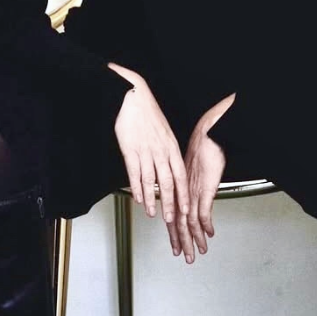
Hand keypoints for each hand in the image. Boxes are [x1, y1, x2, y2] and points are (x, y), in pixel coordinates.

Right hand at [108, 65, 189, 240]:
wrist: (133, 96)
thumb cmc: (147, 113)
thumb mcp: (164, 132)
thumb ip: (166, 151)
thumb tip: (167, 167)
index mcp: (171, 146)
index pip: (181, 175)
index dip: (183, 194)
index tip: (186, 209)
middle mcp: (161, 151)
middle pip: (168, 182)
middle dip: (170, 203)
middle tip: (171, 219)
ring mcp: (145, 151)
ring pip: (151, 181)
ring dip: (152, 199)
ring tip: (153, 213)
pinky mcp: (130, 149)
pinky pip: (134, 172)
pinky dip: (136, 187)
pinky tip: (138, 198)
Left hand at [179, 93, 234, 263]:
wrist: (206, 137)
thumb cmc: (200, 152)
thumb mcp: (192, 174)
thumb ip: (191, 189)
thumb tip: (193, 201)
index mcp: (179, 191)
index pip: (175, 217)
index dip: (174, 234)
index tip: (176, 247)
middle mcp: (184, 194)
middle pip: (180, 224)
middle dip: (183, 242)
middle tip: (185, 257)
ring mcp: (193, 193)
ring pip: (190, 222)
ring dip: (194, 239)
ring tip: (197, 253)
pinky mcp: (204, 189)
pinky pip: (203, 211)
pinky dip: (206, 225)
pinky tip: (208, 234)